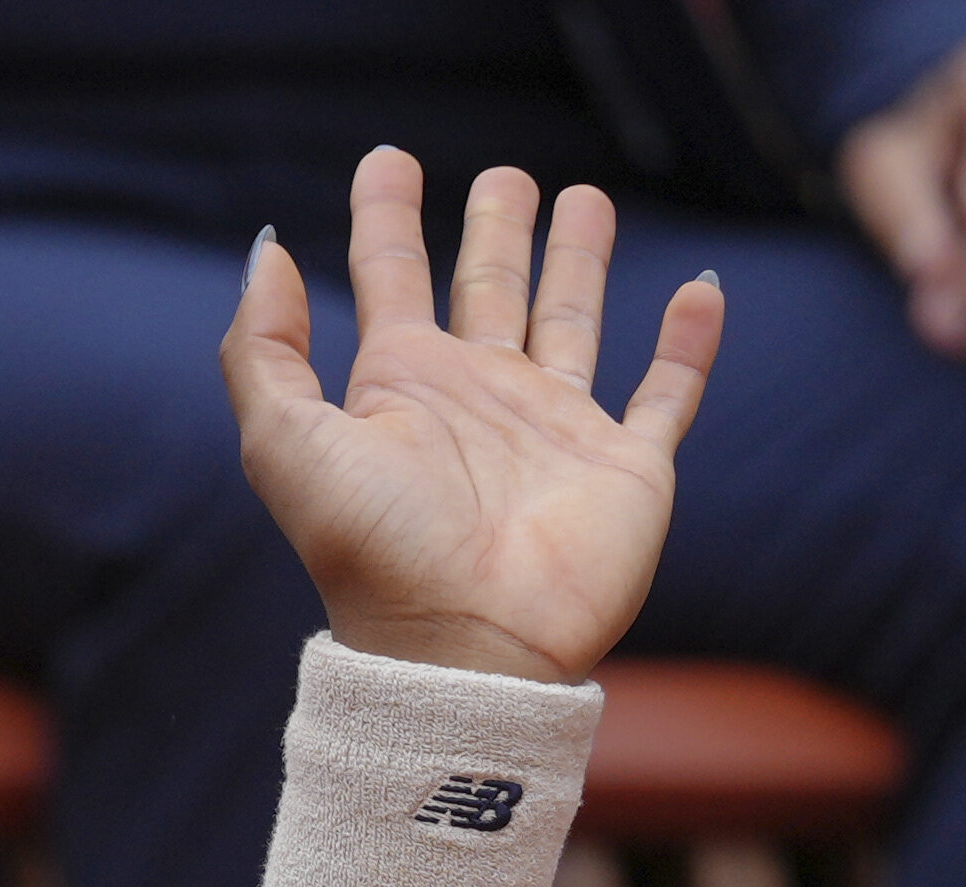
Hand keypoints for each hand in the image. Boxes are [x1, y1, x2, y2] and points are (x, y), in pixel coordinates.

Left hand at [220, 153, 725, 689]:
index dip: (386, 217)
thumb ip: (265, 350)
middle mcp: (477, 401)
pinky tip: (700, 292)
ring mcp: (554, 432)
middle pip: (489, 290)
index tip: (387, 159)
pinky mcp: (626, 467)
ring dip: (576, 263)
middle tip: (504, 175)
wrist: (463, 647)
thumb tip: (267, 251)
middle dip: (494, 231)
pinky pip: (668, 394)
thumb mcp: (288, 443)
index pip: (392, 278)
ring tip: (582, 197)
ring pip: (570, 322)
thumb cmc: (372, 552)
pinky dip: (689, 344)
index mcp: (400, 390)